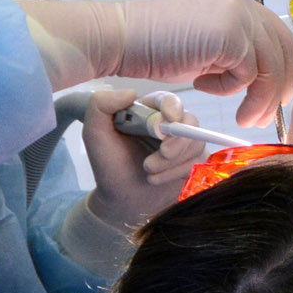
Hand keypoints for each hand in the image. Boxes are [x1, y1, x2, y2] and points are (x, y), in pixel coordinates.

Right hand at [17, 0, 292, 124]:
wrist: (119, 37)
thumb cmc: (153, 46)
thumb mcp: (204, 48)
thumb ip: (233, 56)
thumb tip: (257, 80)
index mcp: (237, 3)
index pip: (278, 36)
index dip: (283, 70)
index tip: (274, 98)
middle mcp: (242, 3)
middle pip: (284, 49)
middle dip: (279, 88)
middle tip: (265, 116)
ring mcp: (237, 16)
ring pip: (271, 66)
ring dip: (260, 99)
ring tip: (244, 119)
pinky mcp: (229, 35)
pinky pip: (248, 74)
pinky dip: (230, 89)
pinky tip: (202, 85)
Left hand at [81, 91, 206, 228]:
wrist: (120, 199)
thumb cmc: (108, 165)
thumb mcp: (94, 134)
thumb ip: (101, 105)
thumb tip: (131, 92)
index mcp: (147, 111)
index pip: (168, 100)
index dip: (173, 107)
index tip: (169, 120)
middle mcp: (168, 124)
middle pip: (189, 121)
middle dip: (177, 141)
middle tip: (159, 156)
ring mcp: (182, 144)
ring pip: (195, 143)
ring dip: (172, 162)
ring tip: (148, 171)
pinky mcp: (191, 162)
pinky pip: (197, 162)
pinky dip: (176, 173)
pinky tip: (155, 179)